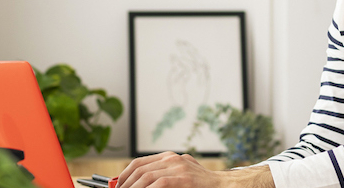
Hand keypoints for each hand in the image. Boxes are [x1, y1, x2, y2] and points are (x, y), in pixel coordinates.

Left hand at [115, 152, 272, 187]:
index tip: (118, 186)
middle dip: (125, 183)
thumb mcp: (181, 177)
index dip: (125, 175)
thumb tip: (141, 185)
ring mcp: (179, 167)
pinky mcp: (184, 178)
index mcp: (170, 158)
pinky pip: (159, 183)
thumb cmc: (202, 186)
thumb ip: (163, 177)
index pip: (139, 163)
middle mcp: (172, 159)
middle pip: (139, 168)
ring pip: (146, 175)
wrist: (225, 186)